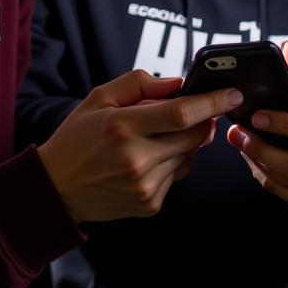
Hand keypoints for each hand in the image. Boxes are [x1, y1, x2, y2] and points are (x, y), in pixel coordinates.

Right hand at [39, 69, 242, 224]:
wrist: (55, 189)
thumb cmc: (77, 137)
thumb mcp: (99, 98)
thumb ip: (139, 84)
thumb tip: (177, 83)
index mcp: (123, 127)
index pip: (181, 113)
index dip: (212, 102)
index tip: (232, 94)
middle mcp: (137, 159)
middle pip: (193, 136)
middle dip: (203, 121)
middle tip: (196, 111)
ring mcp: (145, 185)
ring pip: (189, 156)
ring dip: (183, 142)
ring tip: (154, 138)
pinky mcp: (149, 204)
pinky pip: (177, 175)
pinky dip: (171, 162)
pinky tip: (147, 159)